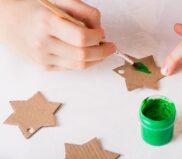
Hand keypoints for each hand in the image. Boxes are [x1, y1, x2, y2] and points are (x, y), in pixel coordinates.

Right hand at [0, 0, 115, 69]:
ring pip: (78, 65)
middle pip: (82, 55)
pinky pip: (70, 68)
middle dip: (102, 52)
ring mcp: (42, 58)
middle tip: (110, 47)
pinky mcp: (44, 67)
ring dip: (96, 59)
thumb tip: (100, 28)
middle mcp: (43, 43)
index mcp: (46, 22)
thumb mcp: (58, 0)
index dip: (97, 37)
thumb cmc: (34, 7)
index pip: (81, 37)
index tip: (102, 33)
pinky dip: (83, 61)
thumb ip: (83, 10)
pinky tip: (85, 54)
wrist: (5, 20)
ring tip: (101, 51)